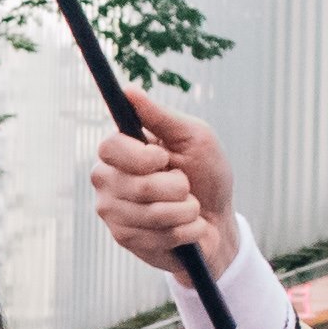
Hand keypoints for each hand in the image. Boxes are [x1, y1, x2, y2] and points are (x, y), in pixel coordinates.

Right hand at [86, 89, 243, 272]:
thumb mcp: (192, 137)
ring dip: (186, 210)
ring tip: (189, 207)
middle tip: (185, 184)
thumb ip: (160, 116)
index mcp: (121, 150)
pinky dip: (186, 231)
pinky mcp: (125, 238)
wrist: (218, 220)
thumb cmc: (205, 174)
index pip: (110, 148)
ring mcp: (114, 211)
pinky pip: (159, 236)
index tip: (164, 158)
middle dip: (177, 187)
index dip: (141, 157)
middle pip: (136, 185)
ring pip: (151, 213)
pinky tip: (186, 228)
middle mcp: (109, 180)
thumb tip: (129, 90)